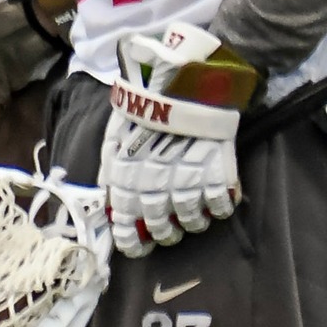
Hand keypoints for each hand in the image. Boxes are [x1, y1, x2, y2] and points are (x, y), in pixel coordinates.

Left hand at [99, 23, 258, 257]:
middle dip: (162, 234)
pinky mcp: (216, 171)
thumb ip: (111, 167)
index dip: (130, 239)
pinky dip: (219, 208)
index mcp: (124, 175)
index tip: (137, 248)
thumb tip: (107, 200)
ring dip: (190, 224)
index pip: (124, 221)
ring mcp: (185, 178)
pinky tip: (217, 205)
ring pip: (188, 219)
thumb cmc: (147, 103)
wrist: (188, 77)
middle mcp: (152, 182)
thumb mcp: (115, 133)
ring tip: (193, 220)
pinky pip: (219, 203)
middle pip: (157, 225)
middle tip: (167, 233)